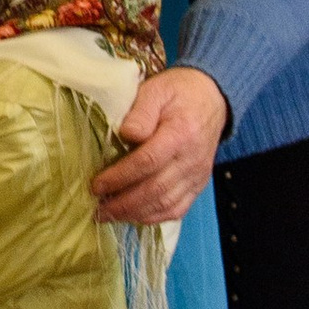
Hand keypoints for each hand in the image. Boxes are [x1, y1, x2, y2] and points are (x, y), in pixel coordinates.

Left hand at [93, 64, 230, 225]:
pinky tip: (133, 217)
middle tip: (97, 208)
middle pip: (155, 189)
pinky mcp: (198, 184)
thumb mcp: (157, 90)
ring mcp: (197, 175)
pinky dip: (154, 218)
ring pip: (166, 204)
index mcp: (181, 133)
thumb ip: (141, 111)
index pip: (148, 162)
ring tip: (108, 215)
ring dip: (135, 214)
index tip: (97, 184)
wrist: (211, 98)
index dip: (120, 177)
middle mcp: (192, 159)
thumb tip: (126, 134)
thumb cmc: (178, 92)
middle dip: (122, 203)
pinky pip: (177, 209)